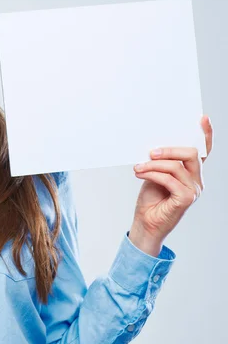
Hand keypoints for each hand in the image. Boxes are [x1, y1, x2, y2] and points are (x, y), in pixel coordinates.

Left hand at [130, 115, 212, 251]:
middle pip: (191, 154)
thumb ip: (161, 162)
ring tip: (138, 167)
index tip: (202, 118)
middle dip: (169, 149)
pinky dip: (153, 174)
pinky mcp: (186, 199)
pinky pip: (170, 180)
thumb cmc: (150, 200)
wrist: (145, 224)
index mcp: (191, 173)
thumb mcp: (154, 175)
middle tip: (149, 152)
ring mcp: (194, 190)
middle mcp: (197, 180)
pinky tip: (140, 174)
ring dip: (154, 164)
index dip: (206, 135)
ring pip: (177, 166)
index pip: (203, 152)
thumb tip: (154, 146)